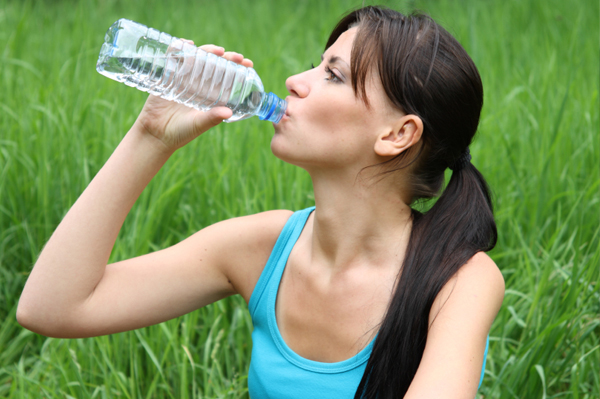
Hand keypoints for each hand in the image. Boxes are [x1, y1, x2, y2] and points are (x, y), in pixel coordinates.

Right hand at [133, 42, 253, 152]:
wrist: (155, 135)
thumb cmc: (180, 132)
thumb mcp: (198, 124)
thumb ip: (212, 118)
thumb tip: (229, 112)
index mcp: (209, 95)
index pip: (226, 77)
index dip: (237, 69)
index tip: (248, 64)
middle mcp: (198, 84)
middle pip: (214, 64)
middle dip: (226, 57)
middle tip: (237, 57)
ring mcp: (183, 79)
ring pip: (196, 58)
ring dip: (207, 50)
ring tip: (218, 50)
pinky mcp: (167, 76)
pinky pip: (173, 58)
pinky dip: (179, 49)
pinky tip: (188, 44)